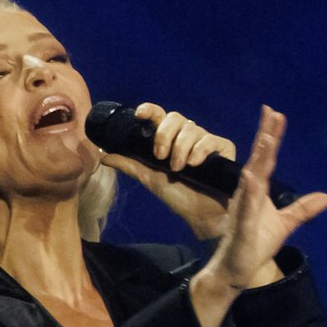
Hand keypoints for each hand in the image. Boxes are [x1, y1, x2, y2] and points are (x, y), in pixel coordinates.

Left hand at [99, 102, 237, 238]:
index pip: (160, 116)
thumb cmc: (179, 196)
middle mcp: (188, 135)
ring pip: (191, 129)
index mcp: (170, 138)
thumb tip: (103, 156)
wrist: (201, 215)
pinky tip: (194, 164)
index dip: (150, 110)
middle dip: (164, 134)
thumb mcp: (150, 179)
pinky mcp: (224, 148)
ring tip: (178, 168)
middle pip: (175, 117)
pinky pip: (210, 139)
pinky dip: (199, 151)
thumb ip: (130, 165)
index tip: (139, 114)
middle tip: (160, 156)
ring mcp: (206, 140)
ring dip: (180, 148)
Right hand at [189, 107, 326, 326]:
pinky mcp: (243, 226)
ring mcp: (244, 207)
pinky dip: (248, 191)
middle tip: (272, 112)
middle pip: (259, 160)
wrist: (238, 269)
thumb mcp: (286, 224)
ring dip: (259, 158)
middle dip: (266, 136)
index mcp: (258, 190)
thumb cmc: (256, 244)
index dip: (271, 136)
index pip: (266, 158)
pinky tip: (251, 177)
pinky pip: (245, 206)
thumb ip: (303, 209)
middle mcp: (248, 193)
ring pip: (252, 178)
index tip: (276, 114)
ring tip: (267, 138)